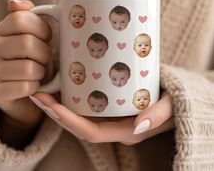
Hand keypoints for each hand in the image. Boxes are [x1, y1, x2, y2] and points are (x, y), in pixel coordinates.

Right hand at [0, 0, 51, 129]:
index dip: (42, 28)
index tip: (48, 37)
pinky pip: (25, 87)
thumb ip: (29, 16)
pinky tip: (31, 86)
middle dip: (45, 54)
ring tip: (38, 72)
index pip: (20, 19)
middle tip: (44, 59)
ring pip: (28, 68)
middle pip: (27, 44)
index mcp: (2, 30)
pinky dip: (35, 87)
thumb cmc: (33, 58)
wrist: (23, 90)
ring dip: (40, 72)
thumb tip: (15, 2)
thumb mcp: (34, 35)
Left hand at [31, 92, 173, 144]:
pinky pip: (86, 104)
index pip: (91, 132)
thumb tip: (139, 125)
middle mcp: (113, 125)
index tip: (51, 106)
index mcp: (125, 130)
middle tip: (38, 94)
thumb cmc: (173, 100)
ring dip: (58, 104)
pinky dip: (70, 96)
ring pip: (79, 114)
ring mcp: (109, 115)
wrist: (175, 95)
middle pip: (78, 124)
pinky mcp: (109, 104)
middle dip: (55, 112)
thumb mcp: (172, 106)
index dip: (69, 121)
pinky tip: (61, 83)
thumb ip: (159, 114)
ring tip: (41, 89)